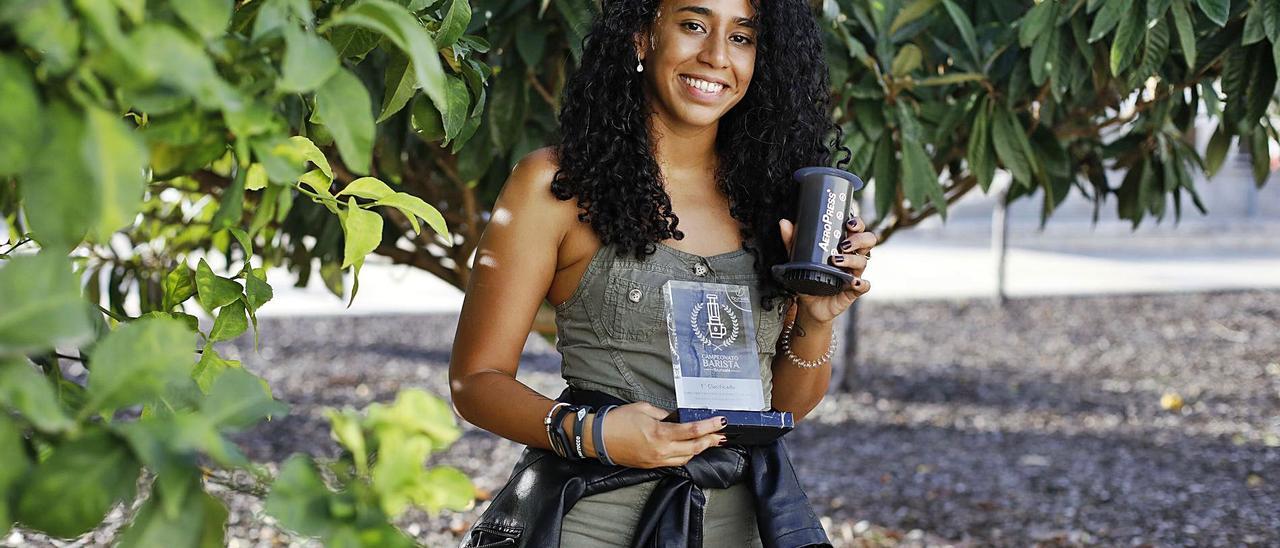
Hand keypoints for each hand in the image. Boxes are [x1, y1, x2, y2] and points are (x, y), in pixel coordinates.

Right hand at [596, 402, 725, 468]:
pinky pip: (675, 462)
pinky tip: (690, 449)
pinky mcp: (651, 465)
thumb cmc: (618, 421)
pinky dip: (685, 455)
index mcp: (660, 433)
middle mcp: (661, 450)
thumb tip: (676, 418)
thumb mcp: (644, 409)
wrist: (598, 439)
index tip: (721, 422)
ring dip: (699, 449)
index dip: (709, 427)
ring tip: (708, 441)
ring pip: (686, 457)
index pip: (692, 431)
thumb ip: (664, 414)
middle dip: (711, 441)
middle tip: (722, 435)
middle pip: (694, 447)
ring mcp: (657, 460)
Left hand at [778, 215, 875, 323]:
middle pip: (868, 241)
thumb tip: (784, 223)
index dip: (857, 223)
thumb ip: (792, 240)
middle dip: (859, 239)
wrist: (809, 303)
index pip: (858, 229)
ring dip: (852, 259)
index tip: (848, 223)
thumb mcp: (799, 257)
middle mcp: (852, 257)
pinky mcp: (853, 290)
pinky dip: (861, 283)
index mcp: (843, 246)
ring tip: (835, 260)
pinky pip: (864, 286)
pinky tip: (853, 281)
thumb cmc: (809, 277)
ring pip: (863, 261)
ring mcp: (854, 273)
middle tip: (843, 244)